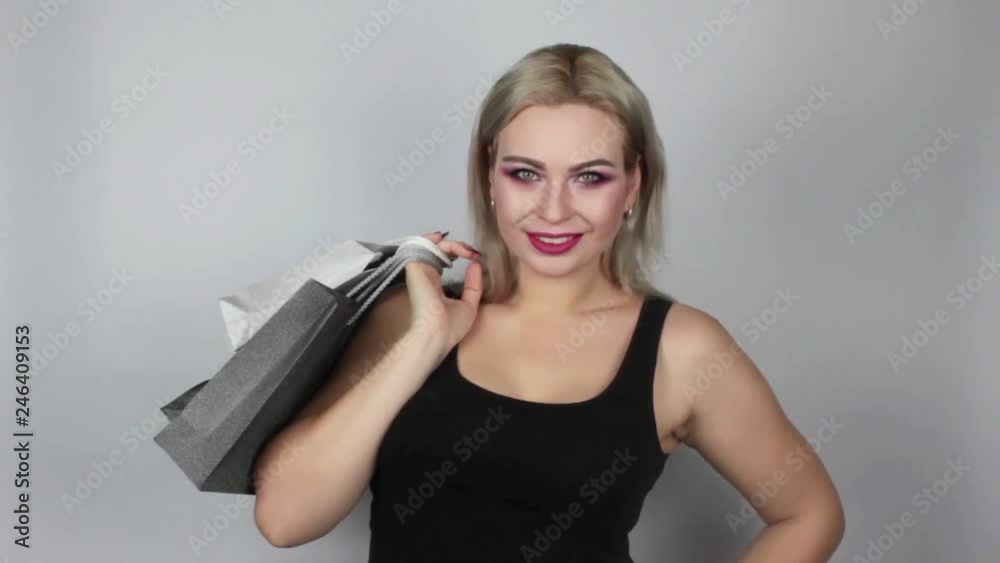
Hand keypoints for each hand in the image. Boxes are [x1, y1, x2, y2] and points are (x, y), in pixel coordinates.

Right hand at [403, 231, 482, 356]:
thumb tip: (476, 264)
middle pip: (439, 250)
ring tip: (467, 250)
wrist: (438, 334)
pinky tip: (458, 247)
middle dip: (458, 246)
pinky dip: (441, 242)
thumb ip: (473, 284)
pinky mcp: (415, 266)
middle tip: (472, 252)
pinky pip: (426, 244)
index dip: (458, 253)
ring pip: (434, 245)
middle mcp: (426, 275)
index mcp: (434, 284)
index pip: (443, 260)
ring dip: (453, 243)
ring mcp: (420, 269)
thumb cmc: (450, 328)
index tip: (476, 257)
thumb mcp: (469, 304)